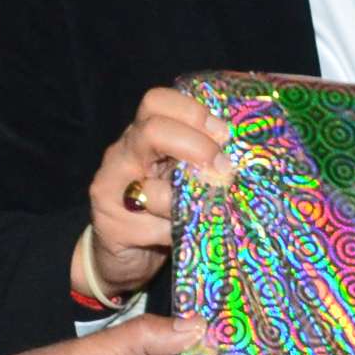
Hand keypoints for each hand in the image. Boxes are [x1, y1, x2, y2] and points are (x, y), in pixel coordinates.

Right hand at [77, 88, 234, 301]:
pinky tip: (188, 234)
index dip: (193, 113)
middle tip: (221, 168)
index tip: (223, 134)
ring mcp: (111, 192)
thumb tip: (243, 152)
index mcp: (140, 135)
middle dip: (196, 147)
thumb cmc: (159, 205)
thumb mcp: (177, 173)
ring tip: (207, 209)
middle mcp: (122, 156)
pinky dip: (180, 232)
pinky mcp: (113, 228)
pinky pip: (157, 228)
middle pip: (152, 131)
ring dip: (189, 202)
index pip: (156, 102)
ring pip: (153, 190)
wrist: (119, 253)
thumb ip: (198, 158)